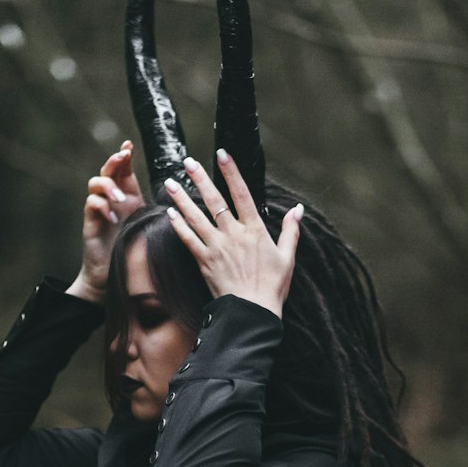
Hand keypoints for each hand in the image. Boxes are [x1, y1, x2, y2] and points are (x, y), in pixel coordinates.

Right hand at [67, 141, 144, 303]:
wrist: (113, 272)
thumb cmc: (132, 248)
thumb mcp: (149, 224)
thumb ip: (157, 209)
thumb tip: (179, 196)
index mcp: (127, 195)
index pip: (124, 169)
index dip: (125, 155)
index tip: (129, 145)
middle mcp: (111, 198)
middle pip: (107, 169)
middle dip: (115, 160)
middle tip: (123, 157)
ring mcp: (99, 208)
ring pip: (95, 183)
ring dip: (108, 186)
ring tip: (119, 198)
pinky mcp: (90, 221)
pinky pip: (91, 204)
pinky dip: (102, 207)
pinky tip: (112, 217)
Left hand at [163, 150, 301, 318]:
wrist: (252, 312)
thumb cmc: (273, 287)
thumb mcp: (288, 257)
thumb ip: (291, 231)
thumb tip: (297, 210)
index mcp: (255, 230)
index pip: (242, 193)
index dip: (231, 172)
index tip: (222, 154)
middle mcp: (234, 234)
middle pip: (214, 201)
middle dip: (200, 179)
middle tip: (188, 162)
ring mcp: (217, 247)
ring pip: (196, 218)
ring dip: (182, 199)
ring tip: (169, 184)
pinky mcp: (204, 262)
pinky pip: (188, 240)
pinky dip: (179, 226)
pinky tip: (170, 214)